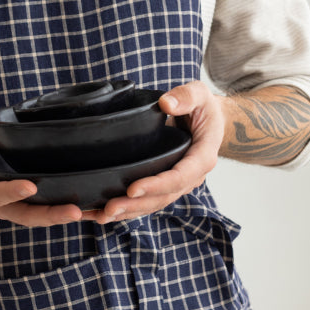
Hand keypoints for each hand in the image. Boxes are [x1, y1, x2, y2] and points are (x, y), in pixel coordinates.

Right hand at [0, 101, 83, 226]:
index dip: (10, 192)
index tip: (31, 186)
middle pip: (22, 215)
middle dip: (48, 215)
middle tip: (75, 212)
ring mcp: (9, 207)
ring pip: (36, 217)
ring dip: (62, 217)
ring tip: (90, 213)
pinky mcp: (22, 205)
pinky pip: (43, 212)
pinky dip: (64, 213)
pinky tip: (91, 211)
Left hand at [83, 80, 224, 224]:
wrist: (208, 120)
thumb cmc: (203, 107)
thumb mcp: (200, 94)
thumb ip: (186, 96)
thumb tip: (165, 103)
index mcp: (202, 157)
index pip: (179, 177)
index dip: (156, 185)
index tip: (133, 188)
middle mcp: (192, 177)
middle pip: (163, 197)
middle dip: (136, 205)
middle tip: (109, 208)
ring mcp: (178, 184)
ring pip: (153, 204)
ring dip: (128, 212)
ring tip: (100, 215)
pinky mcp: (165, 185)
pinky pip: (148, 201)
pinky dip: (127, 209)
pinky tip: (102, 213)